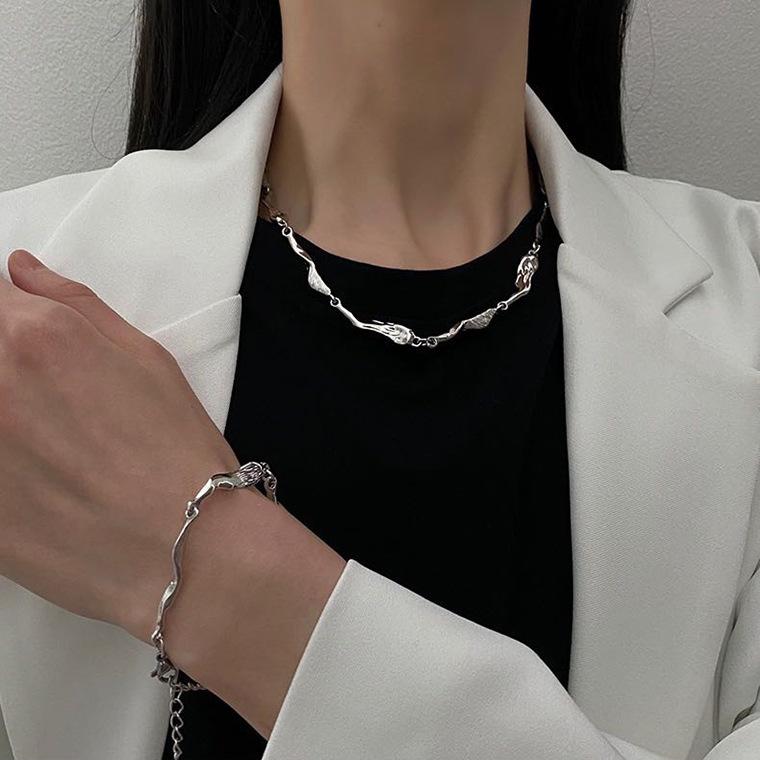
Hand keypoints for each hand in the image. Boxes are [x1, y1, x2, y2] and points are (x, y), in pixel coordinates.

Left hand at [0, 249, 346, 736]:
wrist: (182, 547)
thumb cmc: (177, 451)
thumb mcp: (148, 359)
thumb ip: (74, 305)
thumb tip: (21, 271)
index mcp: (36, 337)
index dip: (12, 323)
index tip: (26, 347)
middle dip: (6, 371)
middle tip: (49, 409)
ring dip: (10, 420)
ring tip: (49, 445)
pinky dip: (5, 465)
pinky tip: (38, 481)